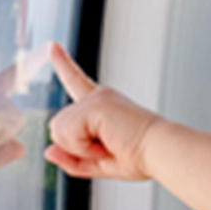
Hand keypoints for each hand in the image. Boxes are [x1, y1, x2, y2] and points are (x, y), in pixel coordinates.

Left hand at [45, 43, 164, 179]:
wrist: (161, 152)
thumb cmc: (141, 156)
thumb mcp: (98, 163)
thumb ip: (71, 159)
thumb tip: (49, 151)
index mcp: (101, 106)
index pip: (76, 82)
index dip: (62, 64)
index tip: (52, 46)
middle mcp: (97, 97)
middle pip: (57, 126)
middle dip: (74, 147)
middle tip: (107, 149)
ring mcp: (95, 99)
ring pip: (58, 130)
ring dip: (79, 148)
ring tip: (108, 146)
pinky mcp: (94, 105)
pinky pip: (68, 133)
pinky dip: (83, 148)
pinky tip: (105, 144)